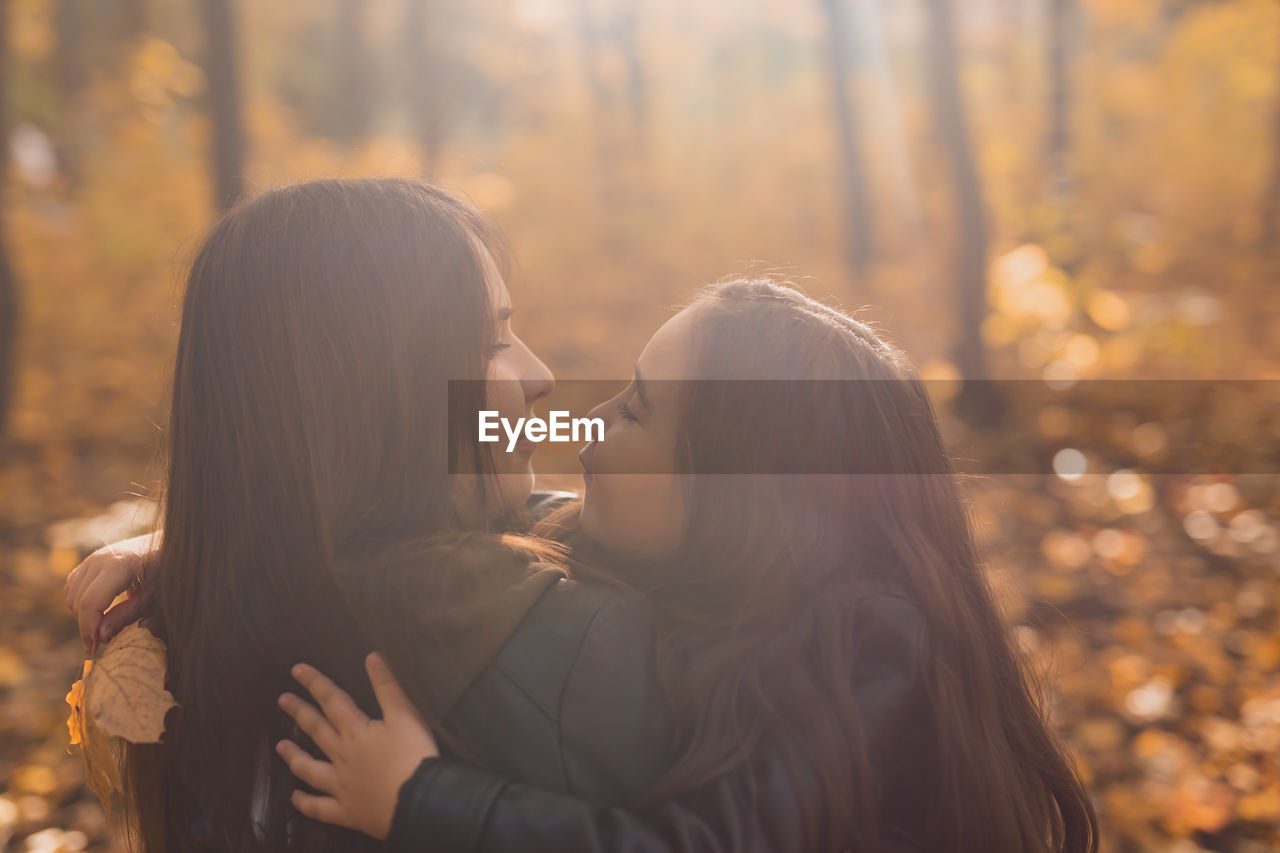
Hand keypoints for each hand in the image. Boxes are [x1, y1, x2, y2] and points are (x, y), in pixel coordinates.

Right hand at [64, 531, 161, 652]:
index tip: (93, 649)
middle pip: (78, 600)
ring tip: (102, 625)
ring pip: (71, 594)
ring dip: (81, 613)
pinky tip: (96, 610)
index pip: (90, 602)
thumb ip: (125, 616)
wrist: (167, 546)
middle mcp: (101, 559)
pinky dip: (78, 600)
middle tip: (102, 641)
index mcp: (119, 566)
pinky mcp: (91, 560)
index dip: (88, 629)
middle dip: (86, 624)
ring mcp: (94, 557)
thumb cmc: (165, 573)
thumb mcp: (152, 598)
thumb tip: (100, 637)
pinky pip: (72, 585)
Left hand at [276, 653, 438, 840]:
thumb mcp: (405, 715)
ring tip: (279, 745)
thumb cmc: (413, 755)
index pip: (332, 700)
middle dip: (299, 712)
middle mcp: (341, 755)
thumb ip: (387, 686)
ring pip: (310, 769)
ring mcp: (340, 785)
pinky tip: (294, 797)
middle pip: (316, 730)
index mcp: (355, 730)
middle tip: (282, 700)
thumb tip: (371, 656)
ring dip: (294, 755)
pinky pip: (319, 807)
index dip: (315, 683)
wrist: (416, 801)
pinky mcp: (346, 810)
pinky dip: (305, 803)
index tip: (296, 670)